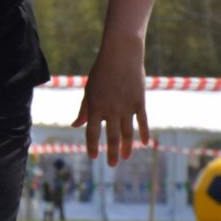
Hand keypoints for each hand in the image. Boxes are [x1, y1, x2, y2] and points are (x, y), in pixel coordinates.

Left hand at [73, 40, 149, 167]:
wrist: (121, 55)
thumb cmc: (102, 72)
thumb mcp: (89, 90)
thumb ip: (84, 109)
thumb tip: (75, 125)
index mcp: (95, 107)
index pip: (92, 132)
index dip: (92, 146)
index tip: (93, 157)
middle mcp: (111, 109)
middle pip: (112, 137)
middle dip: (112, 152)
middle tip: (112, 165)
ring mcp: (126, 106)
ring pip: (127, 133)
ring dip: (127, 147)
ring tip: (125, 157)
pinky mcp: (139, 102)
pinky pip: (142, 122)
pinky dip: (143, 133)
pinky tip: (144, 144)